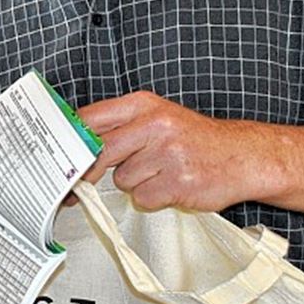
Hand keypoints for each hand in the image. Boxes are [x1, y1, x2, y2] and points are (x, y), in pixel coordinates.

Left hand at [79, 92, 303, 212]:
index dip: (70, 140)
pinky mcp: (178, 182)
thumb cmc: (194, 139)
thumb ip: (118, 126)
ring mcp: (167, 154)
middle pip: (100, 152)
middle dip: (90, 170)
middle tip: (84, 181)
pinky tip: (170, 185)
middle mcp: (154, 125)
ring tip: (158, 172)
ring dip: (135, 182)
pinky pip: (143, 197)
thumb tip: (74, 145)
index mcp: (143, 105)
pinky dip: (152, 197)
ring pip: (122, 179)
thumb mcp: (156, 117)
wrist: (244, 156)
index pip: (90, 119)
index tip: (59, 156)